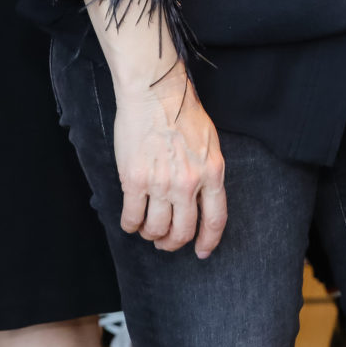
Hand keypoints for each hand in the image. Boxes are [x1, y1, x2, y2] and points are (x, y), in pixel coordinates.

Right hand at [110, 72, 228, 257]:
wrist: (156, 94)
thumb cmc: (184, 114)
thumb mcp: (210, 144)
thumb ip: (208, 173)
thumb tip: (202, 199)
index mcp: (212, 173)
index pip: (215, 219)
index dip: (208, 241)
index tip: (202, 252)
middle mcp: (189, 183)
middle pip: (183, 231)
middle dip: (173, 243)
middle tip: (166, 243)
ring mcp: (161, 183)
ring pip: (156, 229)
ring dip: (151, 234)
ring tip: (148, 229)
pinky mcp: (134, 180)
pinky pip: (132, 217)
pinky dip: (130, 225)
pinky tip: (131, 221)